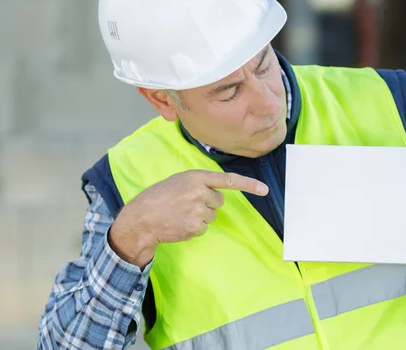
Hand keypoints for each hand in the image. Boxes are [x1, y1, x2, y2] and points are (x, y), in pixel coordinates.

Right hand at [109, 170, 268, 267]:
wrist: (142, 218)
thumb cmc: (159, 197)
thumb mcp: (179, 181)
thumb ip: (199, 183)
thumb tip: (216, 194)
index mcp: (196, 177)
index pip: (228, 180)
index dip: (248, 185)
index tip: (264, 190)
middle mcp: (199, 192)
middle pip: (219, 201)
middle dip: (207, 203)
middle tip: (187, 204)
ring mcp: (197, 210)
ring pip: (212, 215)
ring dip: (200, 216)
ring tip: (180, 213)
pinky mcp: (194, 226)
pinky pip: (204, 228)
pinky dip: (194, 227)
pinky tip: (179, 223)